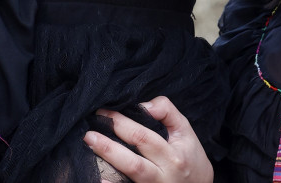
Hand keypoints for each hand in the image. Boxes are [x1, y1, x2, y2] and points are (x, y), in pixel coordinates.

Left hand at [83, 96, 213, 182]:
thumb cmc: (190, 157)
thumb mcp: (185, 132)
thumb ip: (167, 112)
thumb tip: (144, 105)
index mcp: (173, 155)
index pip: (144, 137)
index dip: (122, 123)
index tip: (106, 113)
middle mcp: (164, 174)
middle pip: (134, 159)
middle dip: (109, 142)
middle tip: (91, 128)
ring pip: (131, 175)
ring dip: (109, 159)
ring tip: (90, 143)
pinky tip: (99, 180)